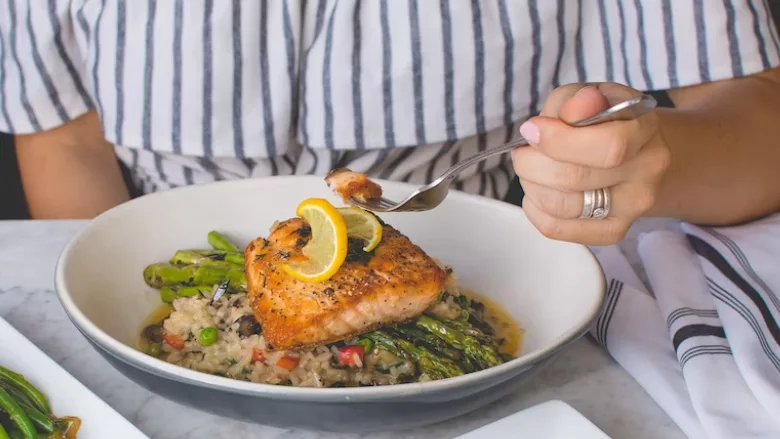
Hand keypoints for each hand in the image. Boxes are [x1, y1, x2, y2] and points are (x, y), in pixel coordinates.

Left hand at [511, 83, 670, 245]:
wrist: (630, 151)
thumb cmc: (602, 119)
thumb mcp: (588, 95)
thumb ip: (576, 100)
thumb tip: (574, 110)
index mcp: (645, 129)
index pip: (608, 146)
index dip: (559, 140)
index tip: (532, 129)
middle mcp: (646, 171)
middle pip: (575, 178)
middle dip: (533, 163)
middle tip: (523, 152)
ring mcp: (632, 206)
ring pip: (562, 206)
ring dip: (532, 185)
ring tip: (531, 170)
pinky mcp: (612, 230)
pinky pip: (557, 228)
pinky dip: (534, 208)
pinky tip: (536, 191)